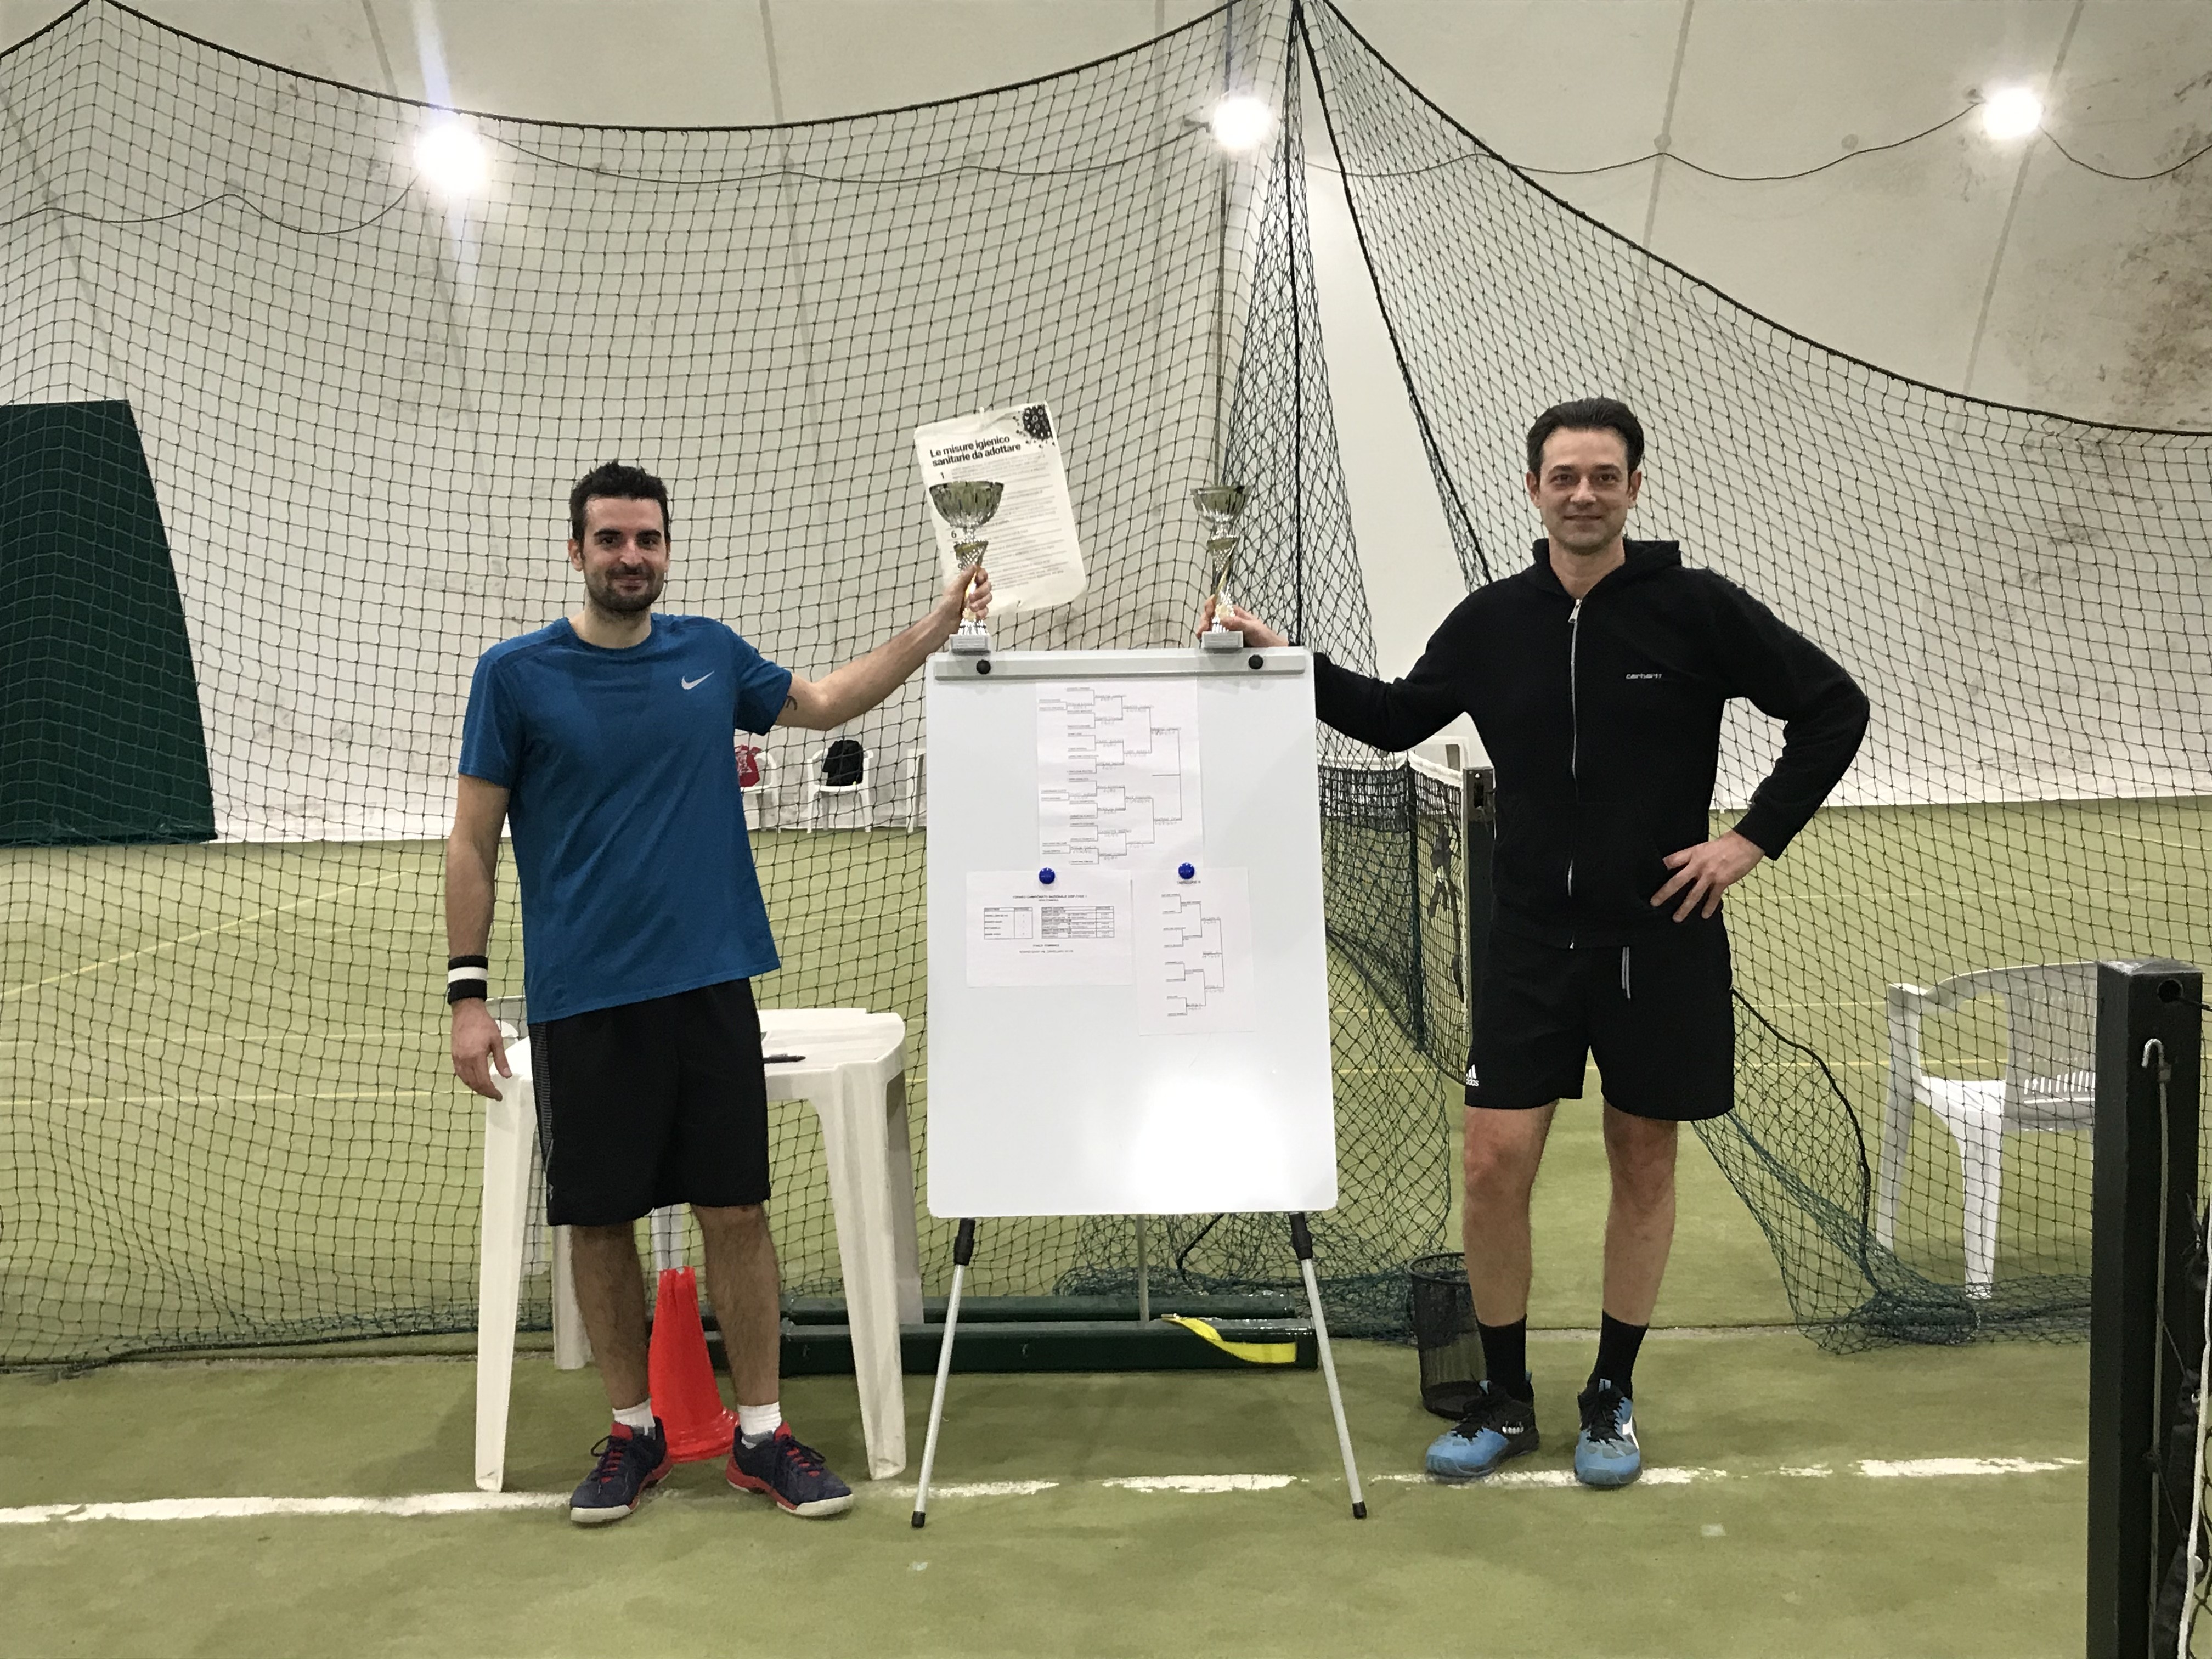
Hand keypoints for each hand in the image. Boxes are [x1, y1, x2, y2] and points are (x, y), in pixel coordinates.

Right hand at [451, 998, 511, 1099]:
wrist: (466, 1012)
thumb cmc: (484, 1024)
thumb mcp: (497, 1041)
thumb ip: (501, 1060)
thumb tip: (507, 1076)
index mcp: (476, 1057)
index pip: (483, 1081)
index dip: (491, 1091)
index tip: (499, 1096)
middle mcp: (464, 1060)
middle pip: (474, 1083)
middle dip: (485, 1092)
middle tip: (495, 1095)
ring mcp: (457, 1059)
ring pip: (465, 1080)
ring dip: (476, 1088)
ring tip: (486, 1090)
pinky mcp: (453, 1056)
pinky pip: (460, 1073)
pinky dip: (467, 1080)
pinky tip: (474, 1081)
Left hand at [942, 565, 991, 626]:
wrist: (945, 622)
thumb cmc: (947, 604)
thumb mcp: (954, 589)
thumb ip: (965, 577)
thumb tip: (974, 564)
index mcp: (967, 583)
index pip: (981, 575)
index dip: (983, 576)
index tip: (979, 580)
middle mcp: (974, 590)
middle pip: (987, 586)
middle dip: (981, 592)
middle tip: (971, 598)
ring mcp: (977, 601)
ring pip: (988, 598)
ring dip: (981, 603)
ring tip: (971, 608)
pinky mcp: (979, 612)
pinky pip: (986, 610)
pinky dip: (982, 613)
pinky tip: (976, 616)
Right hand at [1198, 597, 1286, 648]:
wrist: (1270, 652)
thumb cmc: (1265, 637)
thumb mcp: (1253, 627)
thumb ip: (1239, 623)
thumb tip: (1223, 619)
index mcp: (1234, 613)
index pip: (1217, 603)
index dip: (1210, 605)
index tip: (1209, 613)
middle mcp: (1227, 621)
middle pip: (1209, 616)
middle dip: (1204, 621)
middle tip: (1202, 630)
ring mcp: (1225, 633)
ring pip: (1208, 629)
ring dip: (1203, 631)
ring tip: (1202, 636)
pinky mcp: (1223, 644)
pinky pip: (1211, 641)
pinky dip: (1206, 641)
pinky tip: (1205, 643)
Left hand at [1650, 830, 1764, 920]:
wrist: (1744, 844)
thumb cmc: (1724, 844)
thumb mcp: (1703, 847)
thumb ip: (1692, 857)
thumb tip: (1684, 868)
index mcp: (1692, 854)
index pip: (1671, 861)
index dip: (1660, 869)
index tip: (1649, 878)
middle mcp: (1698, 865)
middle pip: (1677, 881)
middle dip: (1665, 893)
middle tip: (1654, 903)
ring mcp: (1710, 874)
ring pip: (1694, 894)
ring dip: (1684, 907)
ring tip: (1676, 918)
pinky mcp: (1722, 881)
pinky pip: (1713, 897)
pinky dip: (1709, 907)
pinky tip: (1704, 915)